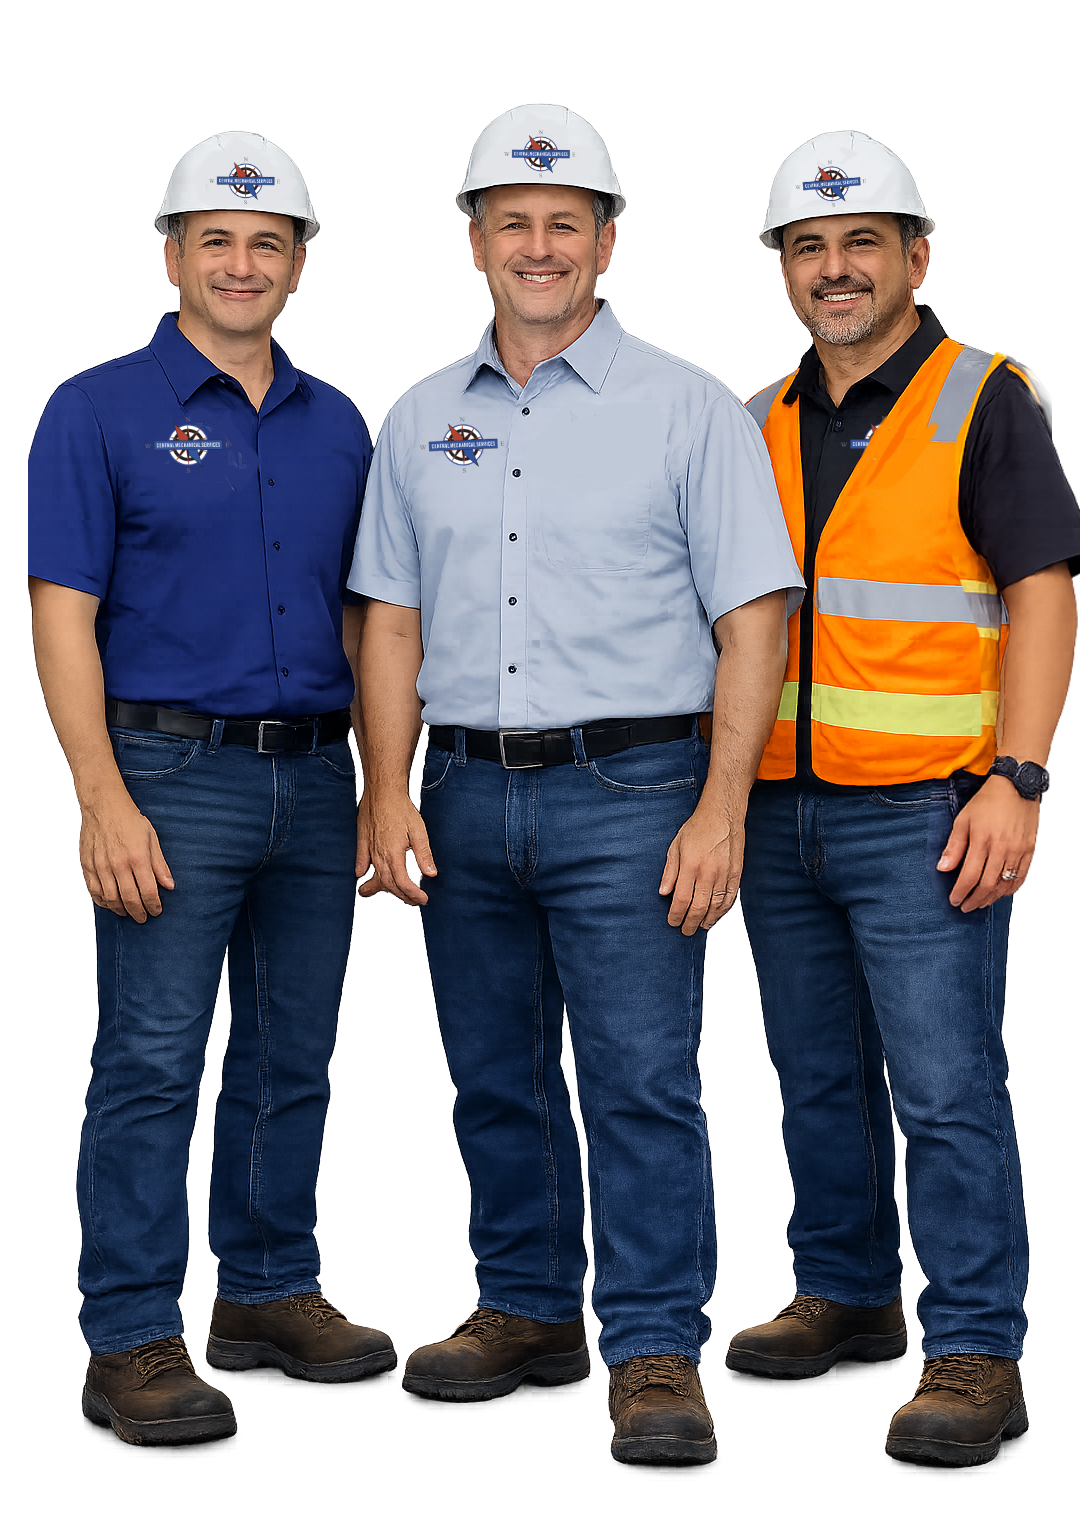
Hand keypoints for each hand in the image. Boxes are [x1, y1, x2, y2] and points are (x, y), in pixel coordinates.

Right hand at [78, 793, 174, 922]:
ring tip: (128, 913)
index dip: (153, 905)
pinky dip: (103, 902)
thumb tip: (169, 886)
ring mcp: (101, 866)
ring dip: (121, 910)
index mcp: (137, 857)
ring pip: (110, 899)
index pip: (148, 891)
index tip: (157, 911)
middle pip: (129, 899)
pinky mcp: (88, 865)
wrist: (104, 806)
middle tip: (143, 918)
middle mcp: (118, 864)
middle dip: (139, 912)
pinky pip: (94, 891)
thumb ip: (160, 865)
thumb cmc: (130, 821)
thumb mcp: (152, 839)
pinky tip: (110, 904)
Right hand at [356, 790, 435, 905]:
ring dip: (383, 889)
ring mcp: (369, 850)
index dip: (413, 894)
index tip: (423, 899)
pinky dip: (362, 872)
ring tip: (393, 894)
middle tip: (414, 900)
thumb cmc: (401, 809)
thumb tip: (431, 874)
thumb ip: (423, 854)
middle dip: (402, 896)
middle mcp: (379, 856)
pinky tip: (363, 877)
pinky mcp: (362, 842)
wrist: (382, 792)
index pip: (402, 883)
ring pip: (374, 876)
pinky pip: (360, 862)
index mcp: (394, 855)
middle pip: (389, 884)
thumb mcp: (418, 831)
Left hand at [659, 804, 742, 935]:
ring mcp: (724, 874)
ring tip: (701, 926)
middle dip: (690, 922)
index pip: (682, 899)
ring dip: (708, 919)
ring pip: (716, 905)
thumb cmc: (697, 828)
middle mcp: (708, 872)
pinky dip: (724, 909)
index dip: (676, 914)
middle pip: (699, 907)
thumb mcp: (676, 846)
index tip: (672, 922)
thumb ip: (670, 871)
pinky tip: (717, 915)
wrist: (722, 815)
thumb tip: (663, 892)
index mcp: (690, 865)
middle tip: (685, 931)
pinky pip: (731, 897)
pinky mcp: (737, 873)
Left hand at [937, 774, 1039, 911]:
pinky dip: (1011, 889)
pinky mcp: (1031, 850)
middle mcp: (1003, 848)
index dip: (961, 892)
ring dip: (992, 898)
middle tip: (965, 907)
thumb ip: (954, 846)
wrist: (1017, 786)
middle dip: (975, 899)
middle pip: (988, 885)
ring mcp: (1019, 850)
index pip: (970, 876)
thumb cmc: (986, 802)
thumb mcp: (963, 820)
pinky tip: (1001, 893)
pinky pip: (1022, 877)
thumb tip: (943, 869)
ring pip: (1006, 884)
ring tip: (980, 903)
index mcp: (982, 840)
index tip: (954, 900)